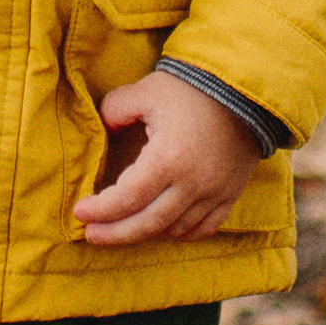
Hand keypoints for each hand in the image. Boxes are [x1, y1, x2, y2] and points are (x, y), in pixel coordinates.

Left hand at [70, 69, 266, 246]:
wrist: (245, 90)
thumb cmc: (192, 89)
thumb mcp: (145, 91)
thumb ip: (115, 110)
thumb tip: (104, 129)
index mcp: (168, 158)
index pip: (126, 198)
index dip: (100, 210)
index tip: (80, 212)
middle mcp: (192, 183)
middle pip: (147, 223)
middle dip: (115, 233)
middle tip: (92, 235)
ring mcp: (214, 193)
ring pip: (174, 229)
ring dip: (145, 233)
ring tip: (122, 228)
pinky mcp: (230, 194)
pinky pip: (204, 228)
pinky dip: (180, 233)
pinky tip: (163, 228)